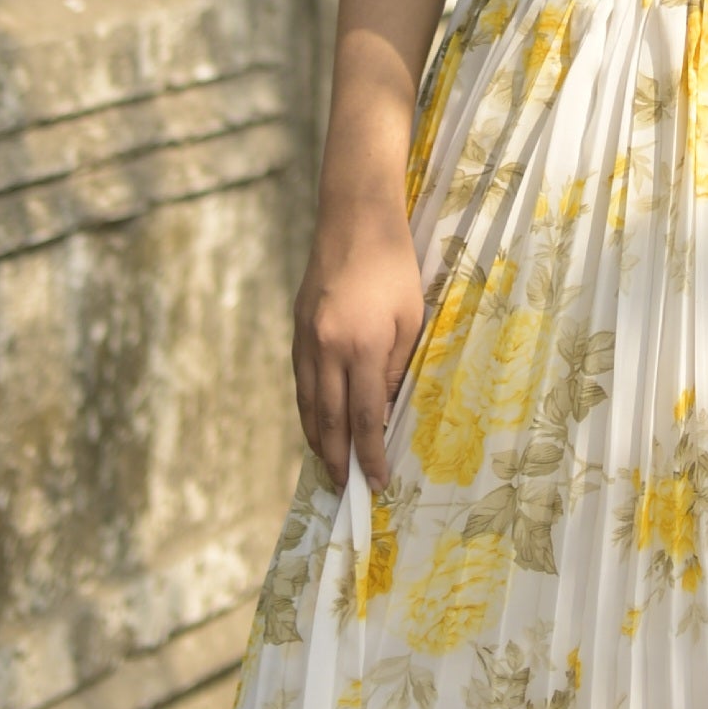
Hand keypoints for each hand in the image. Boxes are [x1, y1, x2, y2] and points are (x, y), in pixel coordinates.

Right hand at [292, 202, 423, 492]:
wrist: (353, 220)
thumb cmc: (394, 268)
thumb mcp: (409, 320)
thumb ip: (393, 369)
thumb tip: (381, 410)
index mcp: (360, 348)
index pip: (364, 418)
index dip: (369, 454)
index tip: (376, 480)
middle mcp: (326, 349)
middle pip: (328, 420)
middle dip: (337, 459)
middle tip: (344, 488)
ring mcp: (306, 340)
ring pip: (308, 404)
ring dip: (317, 440)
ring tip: (328, 466)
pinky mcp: (297, 330)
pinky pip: (301, 382)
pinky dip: (308, 410)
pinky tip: (316, 425)